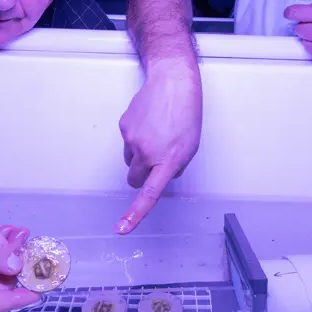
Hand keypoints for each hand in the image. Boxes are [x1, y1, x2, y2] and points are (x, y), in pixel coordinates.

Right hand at [117, 59, 202, 233]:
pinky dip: (136, 136)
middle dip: (141, 176)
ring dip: (140, 154)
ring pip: (130, 159)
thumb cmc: (186, 112)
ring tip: (156, 133)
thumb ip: (175, 166)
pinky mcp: (124, 126)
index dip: (135, 214)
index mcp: (167, 160)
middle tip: (155, 160)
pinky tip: (149, 122)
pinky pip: (127, 142)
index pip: (149, 194)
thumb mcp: (190, 146)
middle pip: (134, 179)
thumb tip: (162, 176)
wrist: (172, 81)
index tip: (121, 229)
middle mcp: (147, 152)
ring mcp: (132, 139)